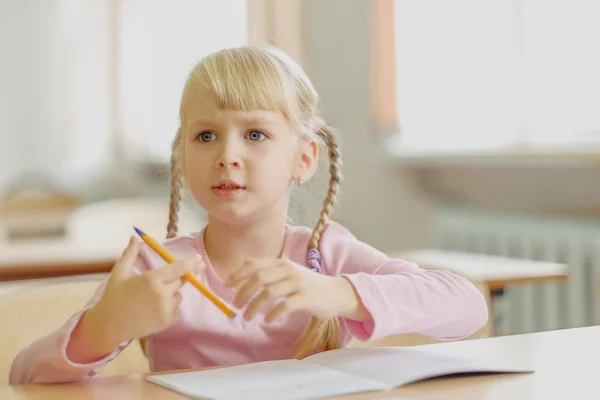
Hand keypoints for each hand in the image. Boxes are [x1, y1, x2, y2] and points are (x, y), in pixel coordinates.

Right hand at [87, 236, 203, 348]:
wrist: (108, 326)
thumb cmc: (114, 297)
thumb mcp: (120, 272)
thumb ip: (130, 253)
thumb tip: (136, 237)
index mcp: (152, 279)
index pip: (179, 268)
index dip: (191, 263)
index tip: (199, 259)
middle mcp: (162, 293)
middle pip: (182, 280)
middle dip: (180, 278)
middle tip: (169, 280)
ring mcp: (166, 309)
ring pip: (179, 295)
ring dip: (172, 293)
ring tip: (152, 298)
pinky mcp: (167, 321)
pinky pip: (177, 310)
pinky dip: (171, 308)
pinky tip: (155, 309)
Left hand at [227, 258, 369, 322]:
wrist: (336, 293)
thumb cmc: (308, 285)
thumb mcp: (289, 272)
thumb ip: (269, 270)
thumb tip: (244, 266)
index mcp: (281, 263)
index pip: (254, 265)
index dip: (238, 274)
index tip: (227, 286)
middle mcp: (288, 270)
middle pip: (259, 278)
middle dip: (243, 292)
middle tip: (236, 306)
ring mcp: (298, 283)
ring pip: (269, 292)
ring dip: (254, 306)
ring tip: (247, 317)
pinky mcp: (306, 297)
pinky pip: (284, 305)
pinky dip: (273, 313)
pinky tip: (267, 320)